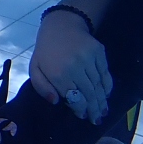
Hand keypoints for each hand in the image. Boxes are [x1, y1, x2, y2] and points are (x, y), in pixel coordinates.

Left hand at [30, 9, 111, 123]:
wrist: (61, 24)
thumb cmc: (46, 50)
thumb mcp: (35, 68)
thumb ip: (42, 87)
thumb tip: (56, 102)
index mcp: (58, 74)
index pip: (74, 98)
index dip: (80, 109)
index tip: (83, 115)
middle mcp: (75, 67)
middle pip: (89, 94)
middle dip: (93, 109)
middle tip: (96, 119)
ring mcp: (89, 59)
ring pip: (98, 86)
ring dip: (102, 100)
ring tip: (103, 111)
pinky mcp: (99, 52)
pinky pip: (105, 74)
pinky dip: (107, 86)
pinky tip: (107, 95)